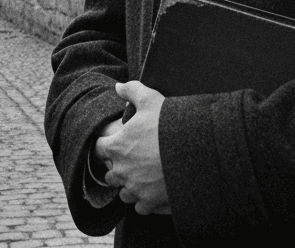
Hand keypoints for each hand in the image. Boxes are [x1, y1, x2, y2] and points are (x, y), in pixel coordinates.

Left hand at [94, 81, 169, 215]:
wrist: (196, 153)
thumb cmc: (170, 126)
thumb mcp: (151, 100)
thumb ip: (132, 91)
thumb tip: (118, 86)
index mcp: (116, 147)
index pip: (98, 149)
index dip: (107, 146)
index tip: (117, 144)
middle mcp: (121, 171)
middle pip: (110, 175)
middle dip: (119, 169)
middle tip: (135, 162)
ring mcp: (135, 189)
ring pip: (124, 193)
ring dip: (131, 187)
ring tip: (146, 178)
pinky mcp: (150, 203)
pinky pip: (140, 208)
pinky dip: (146, 202)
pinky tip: (156, 192)